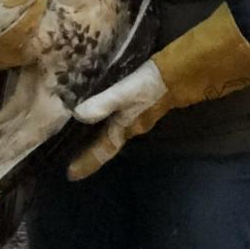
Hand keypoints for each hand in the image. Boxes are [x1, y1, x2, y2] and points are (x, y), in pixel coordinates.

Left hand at [68, 3, 249, 180]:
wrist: (182, 72)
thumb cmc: (153, 85)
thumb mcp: (125, 92)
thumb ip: (102, 103)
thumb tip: (77, 116)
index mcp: (125, 127)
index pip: (102, 151)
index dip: (87, 163)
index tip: (69, 175)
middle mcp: (131, 126)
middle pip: (106, 145)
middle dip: (88, 153)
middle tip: (67, 158)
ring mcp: (137, 116)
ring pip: (113, 133)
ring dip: (96, 138)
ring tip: (76, 138)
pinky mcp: (141, 104)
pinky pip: (117, 118)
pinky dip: (105, 121)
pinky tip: (98, 113)